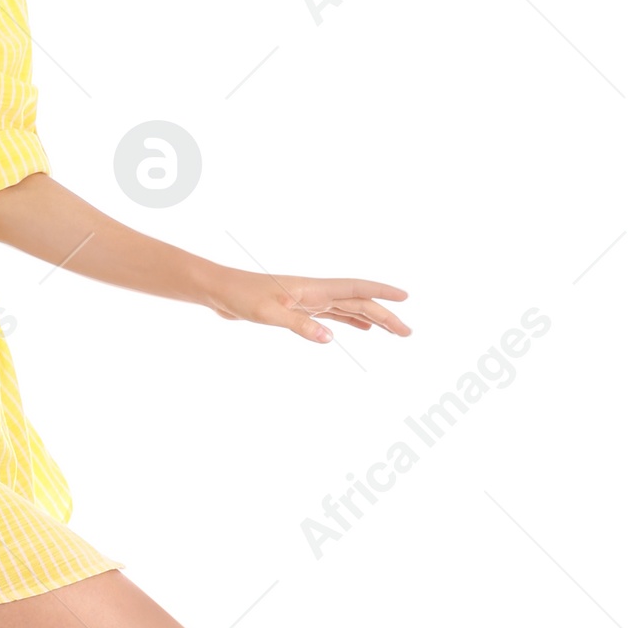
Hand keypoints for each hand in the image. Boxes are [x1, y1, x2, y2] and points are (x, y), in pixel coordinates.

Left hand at [201, 266, 410, 344]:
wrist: (219, 291)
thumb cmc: (240, 297)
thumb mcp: (268, 313)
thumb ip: (299, 325)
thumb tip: (331, 339)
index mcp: (313, 289)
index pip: (356, 288)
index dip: (382, 292)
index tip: (406, 298)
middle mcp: (315, 292)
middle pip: (358, 302)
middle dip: (384, 315)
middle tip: (407, 333)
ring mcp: (307, 300)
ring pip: (348, 309)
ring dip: (371, 318)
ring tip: (392, 331)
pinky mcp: (297, 309)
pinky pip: (331, 315)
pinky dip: (349, 321)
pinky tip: (359, 329)